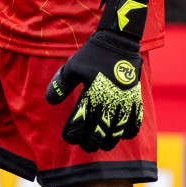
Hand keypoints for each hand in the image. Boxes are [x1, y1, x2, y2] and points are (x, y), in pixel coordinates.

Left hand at [44, 0, 147, 151]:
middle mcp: (108, 100)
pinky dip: (129, 131)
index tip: (69, 137)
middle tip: (85, 146)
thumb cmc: (92, 54)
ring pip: (116, 130)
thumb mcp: (72, 66)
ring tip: (102, 145)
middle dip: (90, 143)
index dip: (72, 134)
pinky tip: (122, 135)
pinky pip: (135, 120)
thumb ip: (60, 84)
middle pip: (98, 131)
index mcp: (90, 93)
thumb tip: (50, 101)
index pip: (79, 122)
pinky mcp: (135, 97)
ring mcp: (123, 100)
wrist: (118, 40)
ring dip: (108, 141)